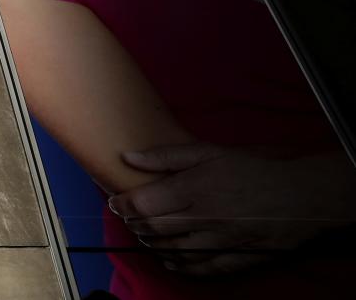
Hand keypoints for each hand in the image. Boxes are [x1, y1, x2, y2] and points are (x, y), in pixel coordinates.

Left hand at [106, 143, 355, 275]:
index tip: (117, 202)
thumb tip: (129, 156)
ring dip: (154, 244)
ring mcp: (219, 241)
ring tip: (148, 235)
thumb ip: (167, 155)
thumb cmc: (254, 170)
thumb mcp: (209, 152)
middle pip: (153, 228)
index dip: (123, 205)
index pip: (143, 204)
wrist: (302, 194)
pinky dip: (181, 266)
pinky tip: (171, 260)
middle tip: (131, 217)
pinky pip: (200, 268)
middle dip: (136, 224)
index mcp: (193, 189)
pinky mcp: (235, 257)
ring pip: (172, 250)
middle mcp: (202, 217)